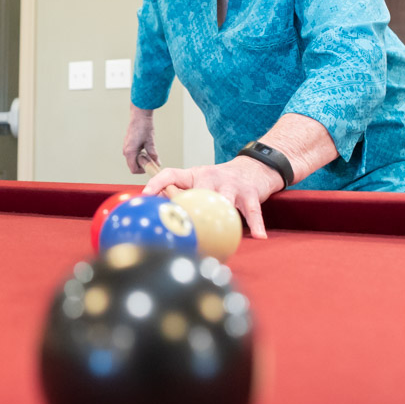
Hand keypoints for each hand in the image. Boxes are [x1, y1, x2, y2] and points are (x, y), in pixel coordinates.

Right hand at [123, 105, 157, 172]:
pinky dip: (138, 155)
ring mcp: (125, 147)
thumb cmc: (144, 127)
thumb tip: (157, 163)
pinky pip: (132, 155)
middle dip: (142, 166)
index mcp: (130, 152)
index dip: (142, 171)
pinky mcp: (127, 144)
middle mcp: (125, 151)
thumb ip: (153, 154)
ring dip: (140, 160)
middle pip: (132, 166)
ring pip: (132, 160)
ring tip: (148, 153)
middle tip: (151, 160)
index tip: (150, 167)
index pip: (133, 169)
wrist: (139, 115)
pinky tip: (145, 148)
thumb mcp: (150, 142)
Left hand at [142, 156, 283, 238]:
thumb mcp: (201, 181)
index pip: (172, 173)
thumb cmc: (222, 180)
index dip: (157, 182)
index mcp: (196, 175)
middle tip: (182, 223)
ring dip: (221, 215)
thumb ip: (182, 192)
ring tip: (217, 231)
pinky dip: (256, 224)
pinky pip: (252, 211)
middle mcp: (213, 177)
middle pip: (199, 189)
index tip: (146, 194)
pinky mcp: (250, 193)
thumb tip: (158, 205)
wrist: (255, 167)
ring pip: (225, 199)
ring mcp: (232, 184)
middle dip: (190, 205)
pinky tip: (258, 236)